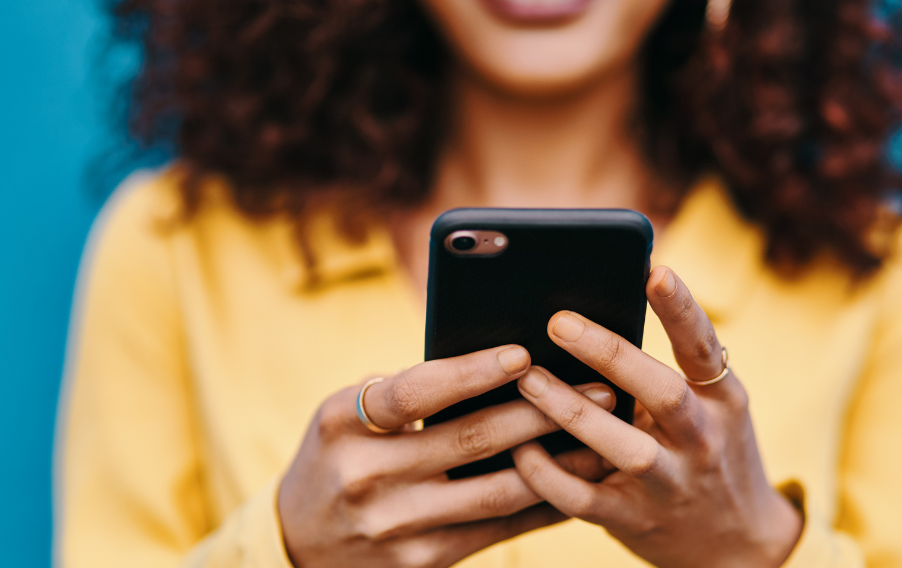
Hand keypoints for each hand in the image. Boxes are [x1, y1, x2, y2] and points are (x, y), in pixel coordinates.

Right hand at [279, 345, 616, 567]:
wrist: (299, 542)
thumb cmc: (337, 456)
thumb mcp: (345, 415)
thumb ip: (403, 392)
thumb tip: (498, 367)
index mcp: (342, 424)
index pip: (414, 391)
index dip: (471, 372)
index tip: (523, 354)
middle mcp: (365, 476)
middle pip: (469, 439)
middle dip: (541, 412)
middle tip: (597, 388)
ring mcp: (394, 526)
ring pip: (495, 490)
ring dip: (557, 463)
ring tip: (602, 437)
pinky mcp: (420, 561)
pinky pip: (495, 529)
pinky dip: (539, 505)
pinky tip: (573, 482)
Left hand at [511, 267, 802, 567]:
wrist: (737, 544)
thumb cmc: (709, 452)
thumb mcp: (712, 408)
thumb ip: (669, 370)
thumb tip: (597, 315)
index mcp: (721, 400)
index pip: (703, 347)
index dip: (681, 309)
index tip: (655, 270)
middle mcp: (701, 440)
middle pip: (660, 391)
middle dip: (609, 354)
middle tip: (558, 321)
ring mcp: (670, 484)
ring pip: (621, 446)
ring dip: (570, 411)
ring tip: (527, 378)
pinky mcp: (634, 520)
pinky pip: (583, 499)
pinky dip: (548, 475)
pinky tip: (520, 449)